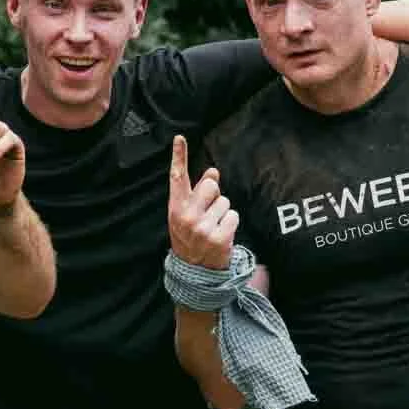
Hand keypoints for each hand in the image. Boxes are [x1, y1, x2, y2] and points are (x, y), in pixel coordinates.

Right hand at [167, 134, 236, 269]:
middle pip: (211, 186)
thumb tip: (213, 171)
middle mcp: (186, 216)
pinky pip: (233, 216)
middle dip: (214, 196)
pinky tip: (221, 234)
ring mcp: (202, 227)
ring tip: (213, 227)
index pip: (177, 178)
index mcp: (175, 208)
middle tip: (208, 213)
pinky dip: (231, 224)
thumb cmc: (191, 236)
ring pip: (225, 202)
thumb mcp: (187, 215)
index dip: (179, 156)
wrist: (194, 270)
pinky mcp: (218, 237)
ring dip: (223, 213)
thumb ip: (198, 193)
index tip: (180, 138)